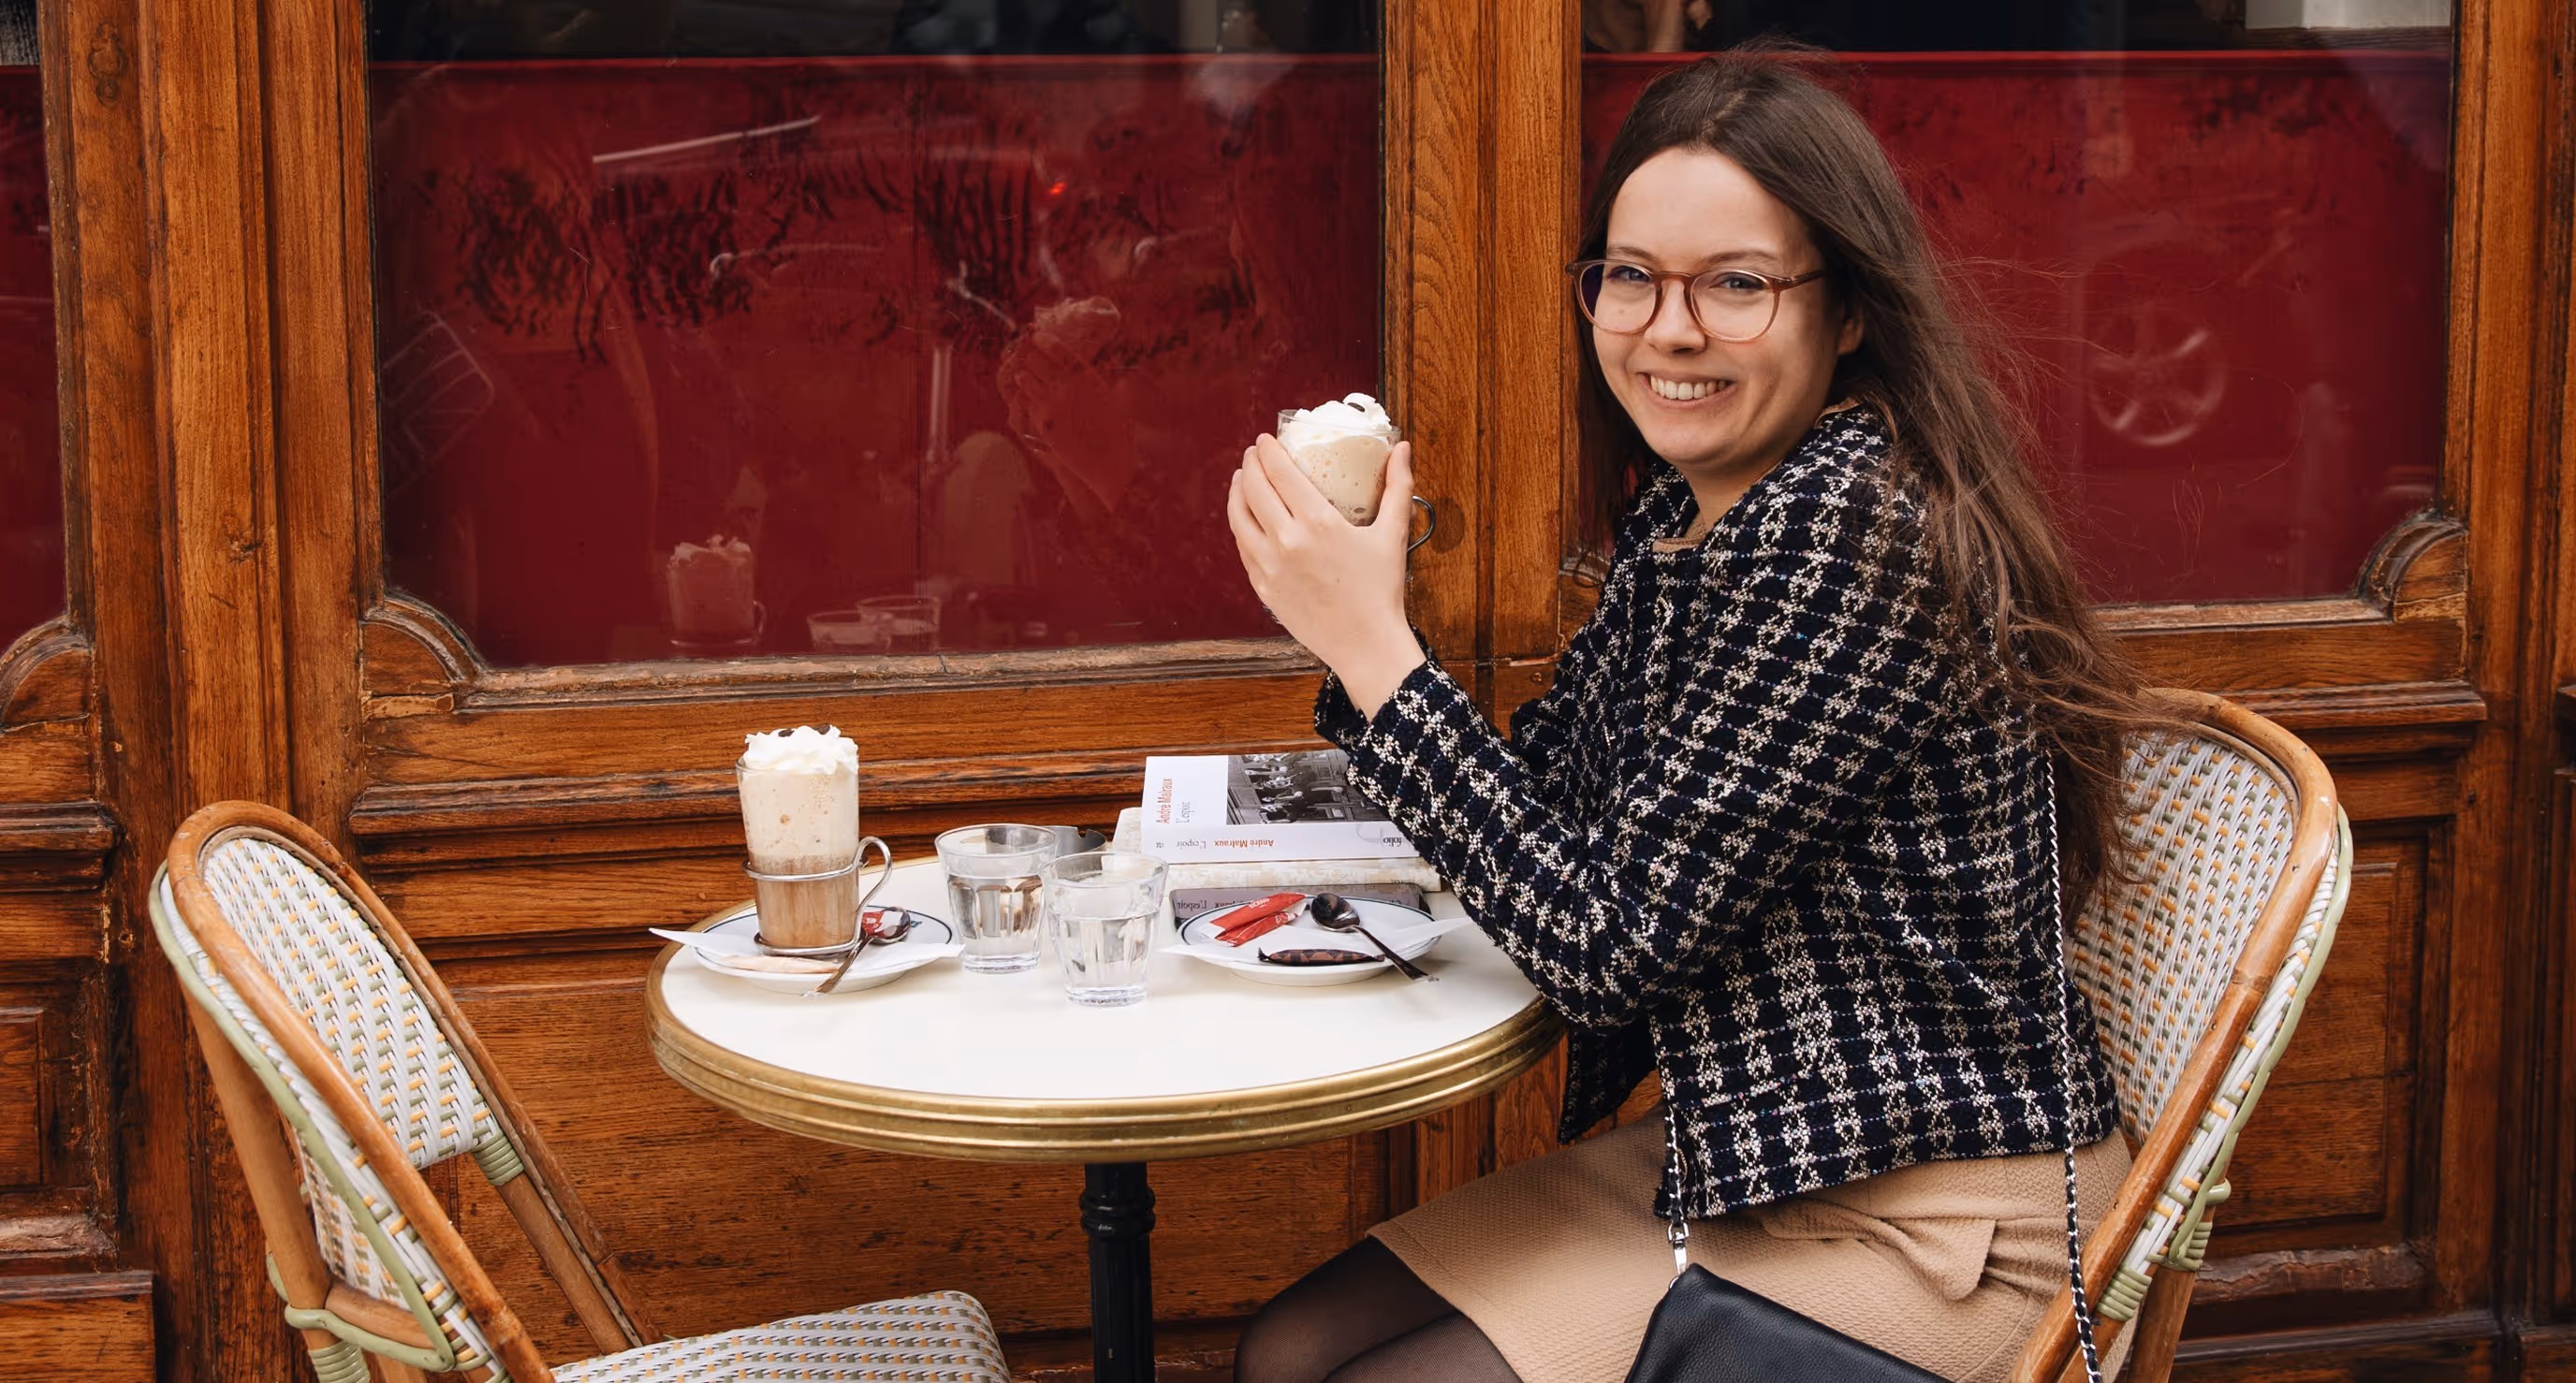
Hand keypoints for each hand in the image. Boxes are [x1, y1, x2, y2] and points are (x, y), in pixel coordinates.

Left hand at [1227, 436, 1426, 717]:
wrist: (1365, 645)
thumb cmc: (1382, 591)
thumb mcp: (1393, 534)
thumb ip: (1398, 487)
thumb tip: (1403, 448)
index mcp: (1317, 522)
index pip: (1280, 473)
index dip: (1268, 451)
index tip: (1266, 441)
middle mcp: (1287, 541)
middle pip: (1253, 490)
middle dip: (1249, 466)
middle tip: (1253, 455)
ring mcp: (1270, 567)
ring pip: (1239, 519)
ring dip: (1237, 493)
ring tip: (1241, 480)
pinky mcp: (1263, 589)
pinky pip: (1243, 549)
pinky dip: (1240, 527)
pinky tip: (1245, 519)